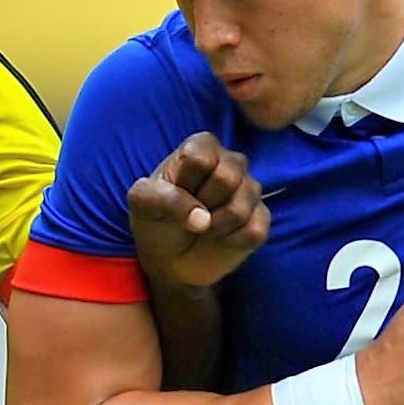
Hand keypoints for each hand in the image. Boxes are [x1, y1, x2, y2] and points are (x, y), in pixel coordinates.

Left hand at [127, 133, 270, 290]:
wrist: (170, 258)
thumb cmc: (156, 220)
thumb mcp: (142, 204)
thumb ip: (163, 198)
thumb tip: (202, 218)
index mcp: (202, 147)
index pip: (199, 159)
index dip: (184, 185)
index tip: (174, 194)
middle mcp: (231, 162)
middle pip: (226, 178)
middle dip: (201, 205)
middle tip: (189, 214)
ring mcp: (249, 190)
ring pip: (240, 208)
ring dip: (214, 228)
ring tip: (202, 228)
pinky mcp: (260, 218)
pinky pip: (254, 231)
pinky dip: (230, 241)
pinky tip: (220, 238)